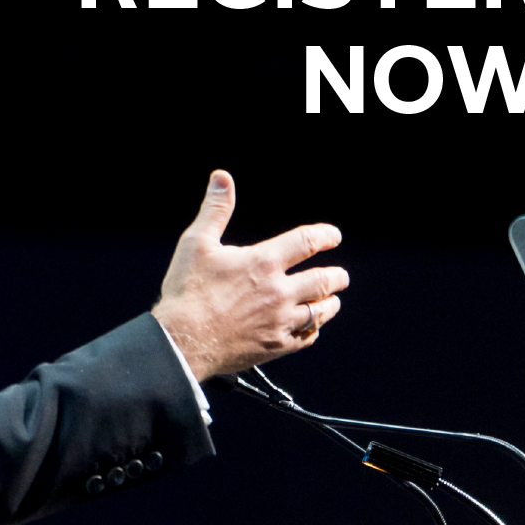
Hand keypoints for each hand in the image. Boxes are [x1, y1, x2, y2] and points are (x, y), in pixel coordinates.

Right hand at [151, 171, 347, 380]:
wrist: (182, 342)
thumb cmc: (187, 291)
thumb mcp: (197, 242)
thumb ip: (216, 208)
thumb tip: (222, 177)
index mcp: (264, 262)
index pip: (307, 242)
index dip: (325, 236)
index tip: (334, 236)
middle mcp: (279, 292)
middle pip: (323, 280)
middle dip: (337, 276)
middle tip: (341, 276)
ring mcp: (280, 321)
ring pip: (320, 312)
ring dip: (330, 304)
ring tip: (332, 300)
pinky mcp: (275, 347)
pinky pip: (306, 338)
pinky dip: (313, 330)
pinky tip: (311, 328)